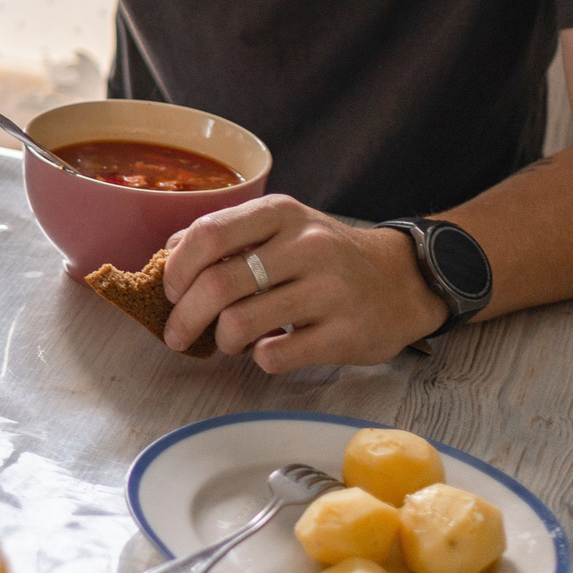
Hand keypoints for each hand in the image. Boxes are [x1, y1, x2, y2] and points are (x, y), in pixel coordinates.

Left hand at [162, 194, 447, 369]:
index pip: (208, 234)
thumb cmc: (326, 257)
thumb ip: (228, 237)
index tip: (171, 292)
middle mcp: (306, 246)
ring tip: (231, 340)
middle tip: (176, 334)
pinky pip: (276, 356)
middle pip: (218, 284)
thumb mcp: (281, 228)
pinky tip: (268, 349)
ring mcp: (329, 290)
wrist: (403, 280)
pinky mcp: (345, 333)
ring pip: (240, 323)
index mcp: (281, 214)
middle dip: (185, 317)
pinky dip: (259, 359)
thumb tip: (169, 257)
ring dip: (222, 340)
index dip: (177, 269)